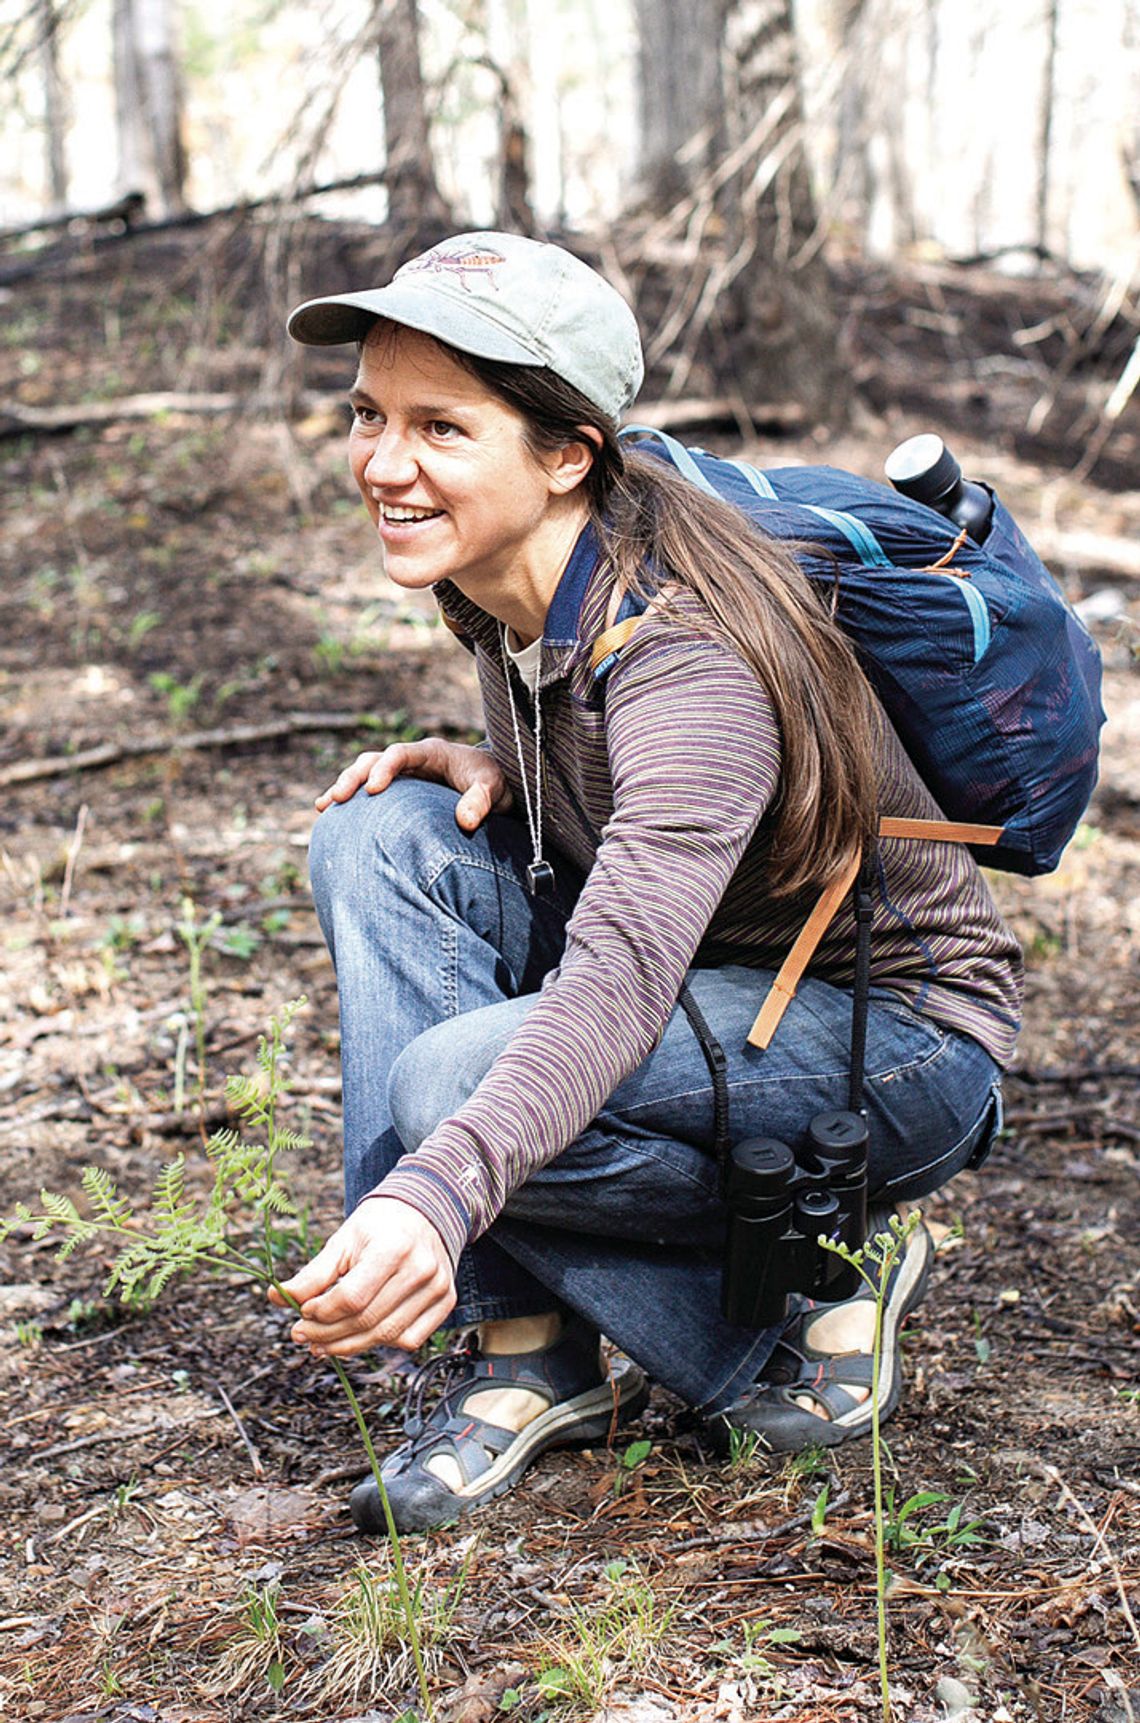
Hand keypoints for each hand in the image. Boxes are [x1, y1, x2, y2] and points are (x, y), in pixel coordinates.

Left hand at [270, 1198, 456, 1355]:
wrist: (426, 1210)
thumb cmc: (379, 1225)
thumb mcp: (343, 1240)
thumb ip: (312, 1273)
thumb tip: (276, 1298)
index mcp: (393, 1248)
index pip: (351, 1298)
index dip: (321, 1312)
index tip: (301, 1312)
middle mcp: (421, 1269)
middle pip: (367, 1321)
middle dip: (328, 1335)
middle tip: (303, 1335)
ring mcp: (438, 1287)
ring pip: (387, 1336)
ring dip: (349, 1346)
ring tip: (323, 1343)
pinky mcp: (447, 1301)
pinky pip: (411, 1339)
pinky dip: (382, 1344)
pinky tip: (360, 1336)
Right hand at [315, 738, 512, 830]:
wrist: (494, 787)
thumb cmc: (493, 782)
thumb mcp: (494, 788)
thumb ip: (481, 801)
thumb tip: (464, 822)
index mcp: (431, 752)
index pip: (401, 753)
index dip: (385, 768)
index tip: (373, 790)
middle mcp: (412, 761)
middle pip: (374, 760)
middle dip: (354, 776)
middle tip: (338, 798)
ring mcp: (403, 775)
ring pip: (365, 772)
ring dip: (345, 785)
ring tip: (325, 804)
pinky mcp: (398, 792)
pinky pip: (368, 791)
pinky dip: (350, 799)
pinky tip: (328, 813)